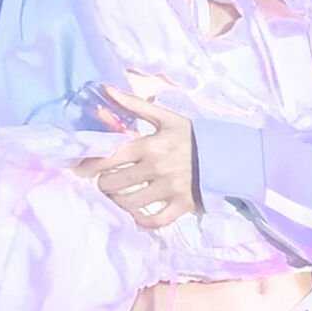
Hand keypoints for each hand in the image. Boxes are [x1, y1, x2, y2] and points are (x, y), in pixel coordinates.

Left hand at [69, 81, 198, 228]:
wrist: (229, 154)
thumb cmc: (193, 135)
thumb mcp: (166, 117)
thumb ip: (135, 105)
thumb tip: (106, 89)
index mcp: (150, 144)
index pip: (109, 157)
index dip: (89, 165)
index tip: (81, 168)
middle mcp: (157, 168)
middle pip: (113, 183)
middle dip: (104, 183)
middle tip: (105, 181)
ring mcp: (170, 189)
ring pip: (129, 204)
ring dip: (118, 201)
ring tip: (118, 196)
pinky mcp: (182, 206)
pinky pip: (155, 220)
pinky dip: (141, 220)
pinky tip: (136, 215)